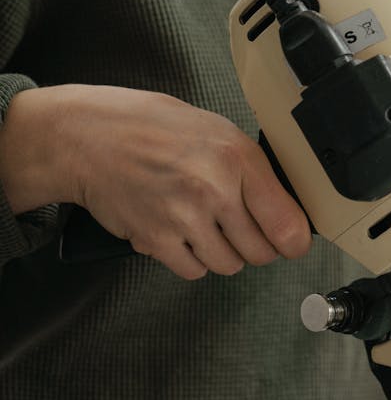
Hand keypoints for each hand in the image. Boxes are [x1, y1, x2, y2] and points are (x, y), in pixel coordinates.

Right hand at [0, 84, 310, 277]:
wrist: (87, 136)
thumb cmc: (153, 129)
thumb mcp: (218, 132)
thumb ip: (253, 172)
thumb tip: (287, 210)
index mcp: (238, 159)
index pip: (287, 224)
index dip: (294, 241)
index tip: (291, 243)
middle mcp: (214, 189)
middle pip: (261, 252)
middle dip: (257, 246)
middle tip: (241, 229)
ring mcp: (184, 218)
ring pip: (228, 265)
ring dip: (223, 253)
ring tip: (207, 226)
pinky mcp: (156, 239)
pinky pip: (193, 270)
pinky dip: (192, 260)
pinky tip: (182, 234)